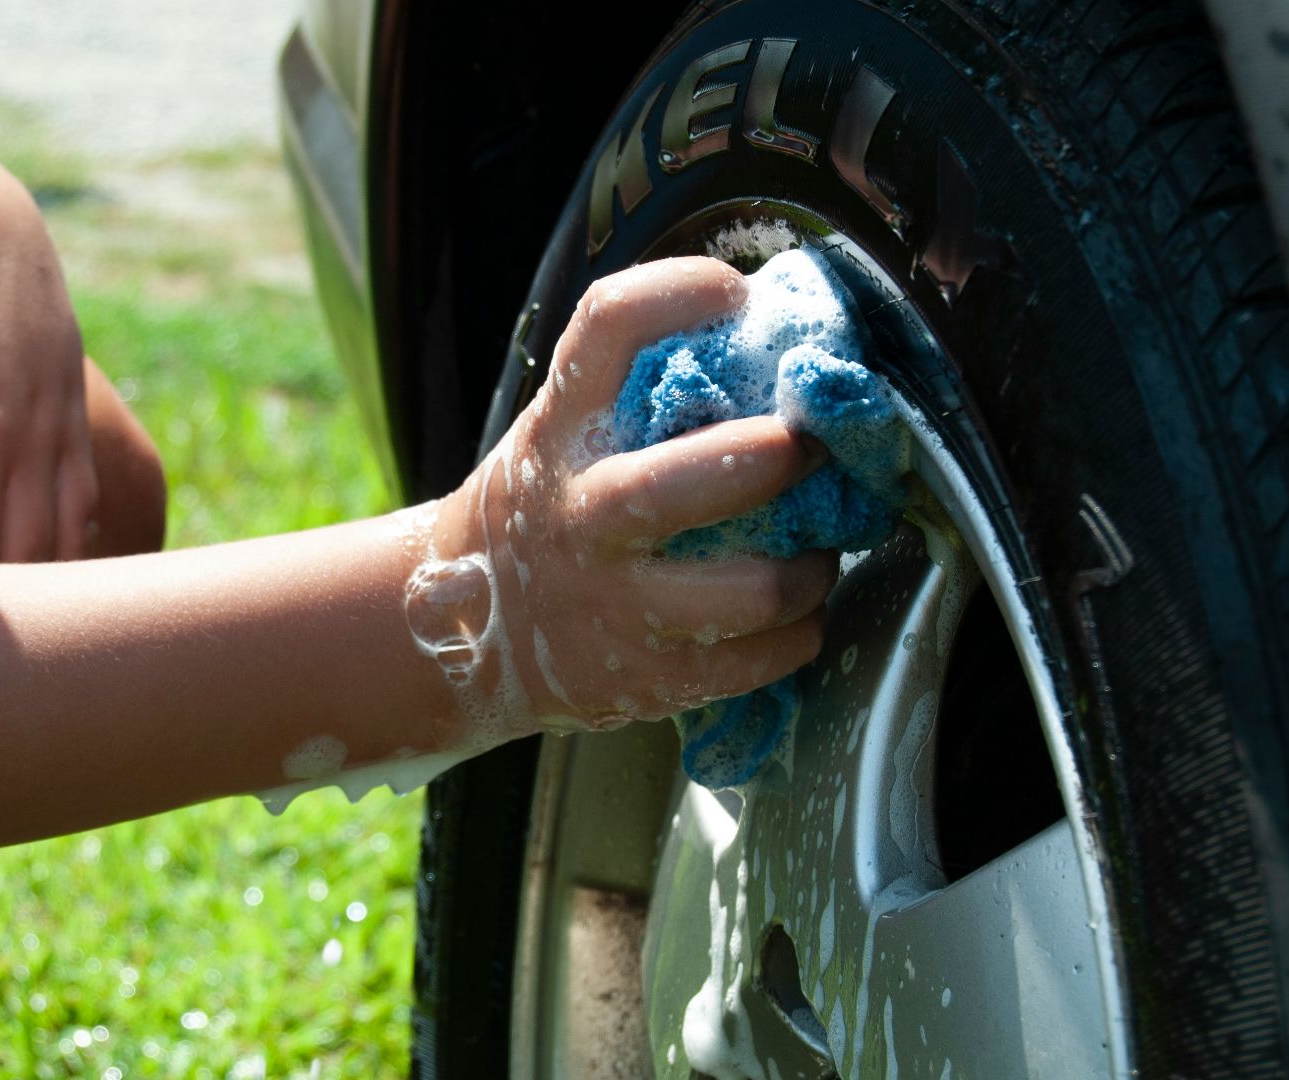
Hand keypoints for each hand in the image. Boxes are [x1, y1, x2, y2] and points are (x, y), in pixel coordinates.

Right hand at [423, 258, 833, 737]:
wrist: (472, 634)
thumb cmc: (550, 508)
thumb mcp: (563, 435)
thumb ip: (640, 391)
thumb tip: (773, 324)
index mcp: (561, 431)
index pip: (607, 326)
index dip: (679, 292)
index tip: (735, 293)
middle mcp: (580, 516)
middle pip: (675, 484)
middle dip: (769, 459)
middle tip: (813, 446)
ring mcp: (612, 606)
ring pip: (747, 592)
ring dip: (810, 568)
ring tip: (816, 551)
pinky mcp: (646, 680)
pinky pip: (759, 659)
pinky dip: (801, 632)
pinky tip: (795, 613)